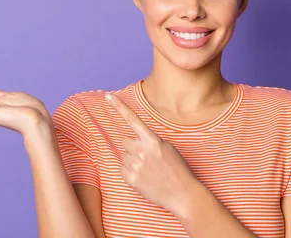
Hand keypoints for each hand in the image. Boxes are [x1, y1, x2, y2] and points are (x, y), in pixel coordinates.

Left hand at [105, 92, 198, 215]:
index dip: (119, 106)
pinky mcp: (131, 179)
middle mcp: (142, 151)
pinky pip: (122, 169)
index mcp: (152, 140)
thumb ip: (150, 140)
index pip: (132, 119)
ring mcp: (135, 166)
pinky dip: (130, 172)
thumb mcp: (168, 148)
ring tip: (147, 169)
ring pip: (123, 156)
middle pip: (125, 141)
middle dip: (133, 147)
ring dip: (131, 160)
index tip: (108, 96)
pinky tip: (143, 177)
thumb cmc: (177, 169)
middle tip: (146, 157)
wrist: (183, 194)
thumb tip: (136, 140)